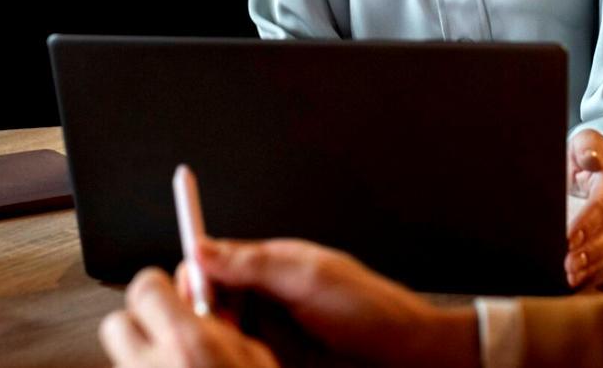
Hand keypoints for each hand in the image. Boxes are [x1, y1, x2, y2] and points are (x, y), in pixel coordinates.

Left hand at [100, 267, 279, 367]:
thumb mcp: (257, 358)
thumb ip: (226, 321)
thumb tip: (207, 296)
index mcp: (187, 344)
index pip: (146, 287)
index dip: (160, 286)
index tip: (171, 290)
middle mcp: (150, 367)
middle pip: (117, 324)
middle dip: (142, 324)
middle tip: (171, 335)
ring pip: (121, 357)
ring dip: (144, 356)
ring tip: (178, 366)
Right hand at [196, 237, 478, 367]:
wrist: (411, 354)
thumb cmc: (369, 308)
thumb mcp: (310, 278)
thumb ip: (255, 263)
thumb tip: (202, 247)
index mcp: (272, 265)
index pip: (215, 264)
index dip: (197, 278)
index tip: (191, 296)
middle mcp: (267, 296)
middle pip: (212, 301)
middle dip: (203, 315)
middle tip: (213, 331)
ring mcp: (272, 332)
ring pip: (224, 334)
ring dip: (219, 342)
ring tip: (233, 350)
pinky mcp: (277, 361)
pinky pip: (243, 358)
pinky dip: (237, 359)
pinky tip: (244, 363)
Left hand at [564, 130, 602, 287]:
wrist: (594, 165)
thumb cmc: (585, 155)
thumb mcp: (585, 142)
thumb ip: (588, 145)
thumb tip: (592, 160)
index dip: (588, 221)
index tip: (569, 236)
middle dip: (589, 250)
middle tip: (567, 261)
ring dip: (588, 264)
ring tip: (569, 273)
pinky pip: (602, 259)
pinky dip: (588, 271)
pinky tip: (572, 279)